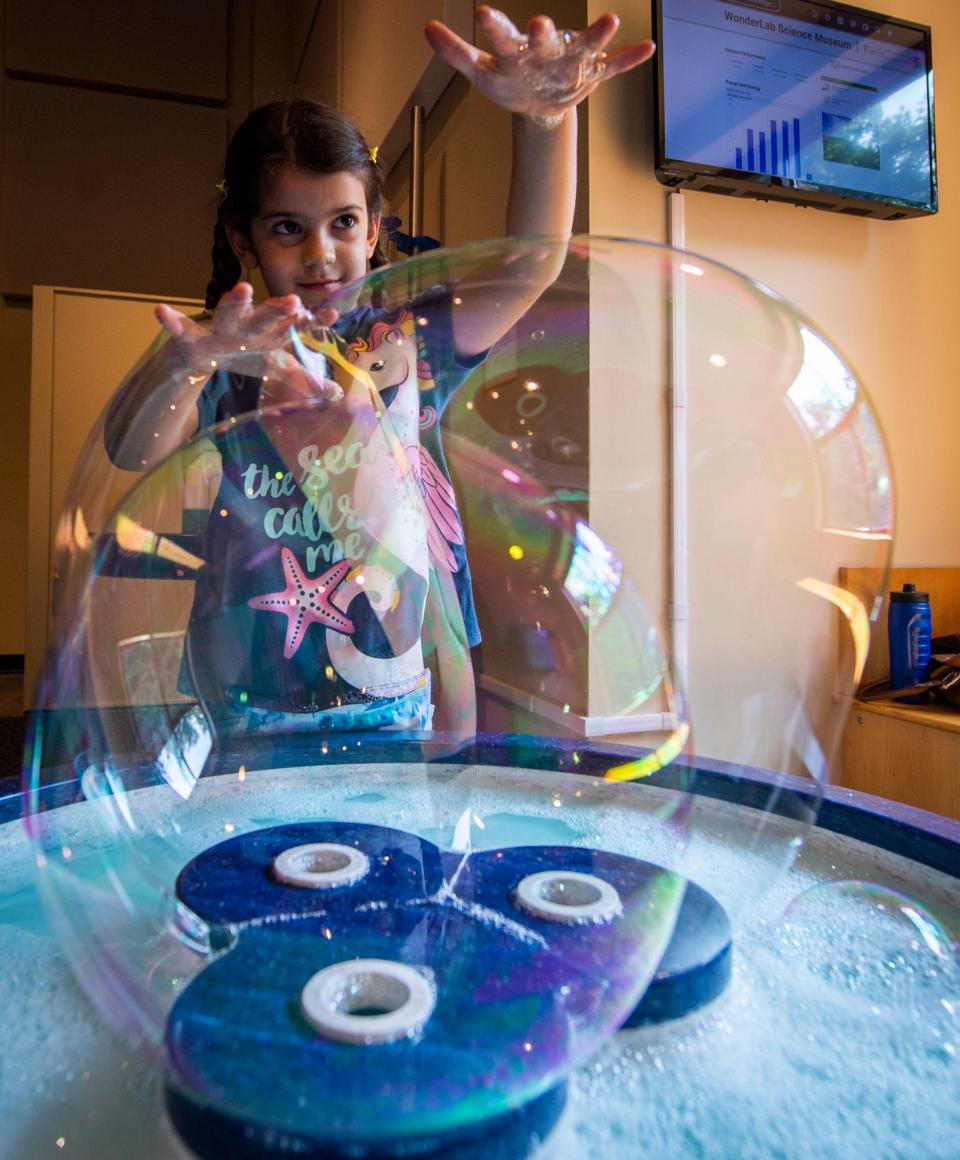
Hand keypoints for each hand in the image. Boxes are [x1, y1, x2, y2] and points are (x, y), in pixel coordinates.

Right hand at [156, 282, 338, 372]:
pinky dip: (170, 320)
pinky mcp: (190, 336)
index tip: (332, 316)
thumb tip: (337, 393)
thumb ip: (303, 377)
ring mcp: (218, 328)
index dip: (312, 321)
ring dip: (235, 301)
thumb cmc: (245, 354)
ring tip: (242, 289)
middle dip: (278, 309)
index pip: (294, 324)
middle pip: (264, 316)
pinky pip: (178, 328)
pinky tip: (160, 312)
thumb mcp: (274, 366)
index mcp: (267, 330)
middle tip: (295, 302)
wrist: (202, 356)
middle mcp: (246, 324)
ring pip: (227, 312)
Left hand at [424, 7, 654, 123]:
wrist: (538, 103)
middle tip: (540, 25)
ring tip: (610, 20)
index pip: (502, 37)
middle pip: (544, 41)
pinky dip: (628, 58)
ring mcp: (570, 62)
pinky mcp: (590, 74)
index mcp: (516, 50)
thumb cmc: (510, 81)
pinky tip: (646, 49)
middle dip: (543, 34)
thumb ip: (455, 53)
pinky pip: (613, 66)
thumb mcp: (480, 72)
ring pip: (584, 46)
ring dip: (595, 36)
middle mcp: (545, 50)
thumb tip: (426, 28)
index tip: (483, 15)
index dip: (494, 27)